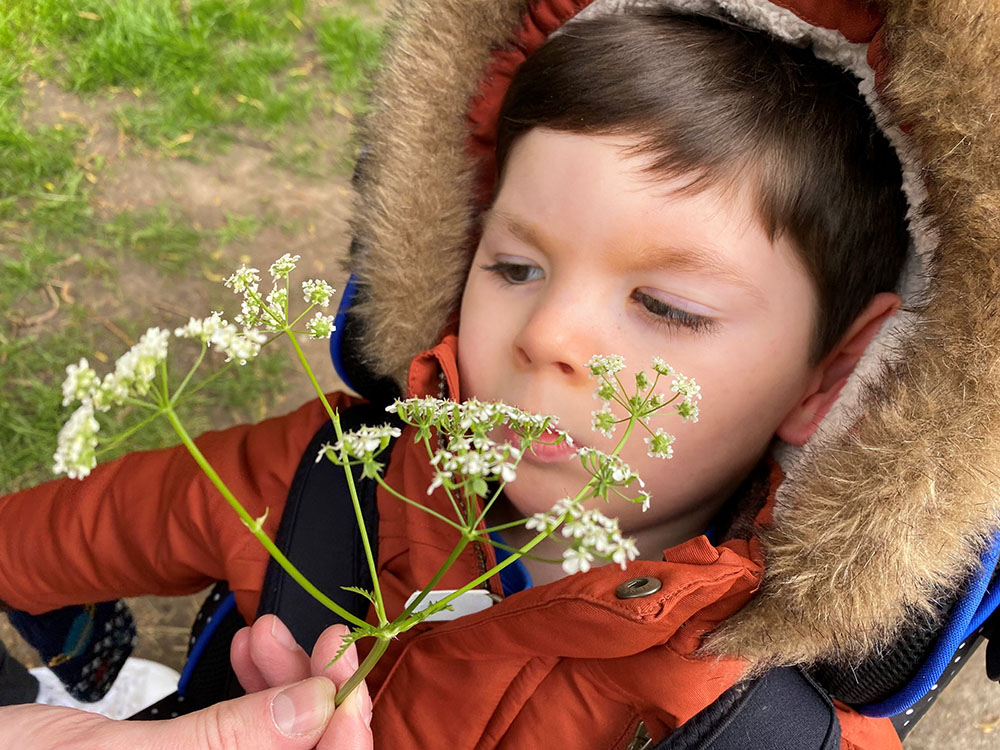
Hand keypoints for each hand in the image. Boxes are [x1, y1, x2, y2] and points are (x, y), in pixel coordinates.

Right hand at [0, 616, 371, 749]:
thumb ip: (226, 740)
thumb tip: (318, 706)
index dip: (346, 732)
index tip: (341, 662)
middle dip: (318, 698)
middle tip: (313, 637)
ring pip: (281, 744)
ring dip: (284, 686)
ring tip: (263, 634)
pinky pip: (245, 737)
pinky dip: (255, 693)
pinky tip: (247, 654)